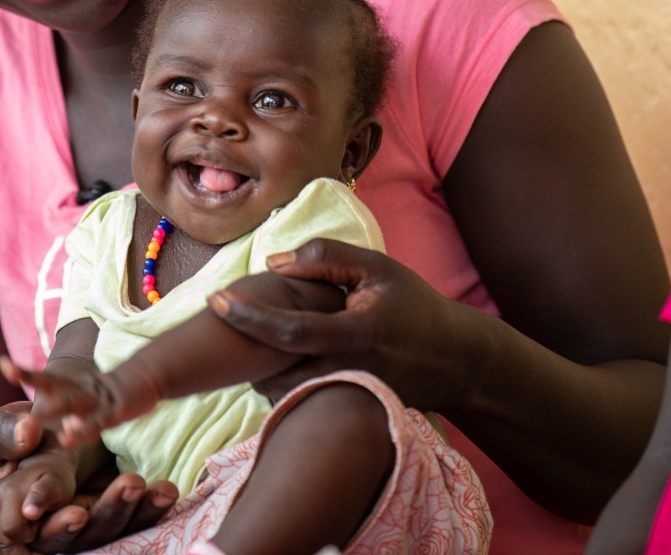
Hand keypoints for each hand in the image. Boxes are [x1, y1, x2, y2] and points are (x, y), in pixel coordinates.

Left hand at [0, 356, 161, 447]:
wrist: (142, 380)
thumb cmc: (103, 396)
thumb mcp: (77, 396)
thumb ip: (56, 407)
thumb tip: (30, 420)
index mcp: (69, 386)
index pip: (42, 377)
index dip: (23, 372)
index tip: (3, 363)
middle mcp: (78, 390)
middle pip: (52, 382)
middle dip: (30, 378)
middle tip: (8, 370)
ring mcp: (96, 400)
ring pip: (72, 402)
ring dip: (53, 407)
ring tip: (34, 416)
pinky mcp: (113, 412)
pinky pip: (95, 423)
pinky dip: (80, 430)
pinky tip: (67, 436)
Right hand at [0, 402, 178, 552]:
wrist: (41, 430)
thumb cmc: (9, 439)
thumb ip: (2, 436)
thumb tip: (26, 433)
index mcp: (13, 520)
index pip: (33, 536)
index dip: (56, 527)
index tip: (76, 512)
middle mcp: (49, 530)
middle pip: (76, 538)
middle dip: (104, 513)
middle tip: (128, 485)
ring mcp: (82, 524)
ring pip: (107, 529)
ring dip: (130, 508)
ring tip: (142, 481)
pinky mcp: (109, 513)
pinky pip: (133, 519)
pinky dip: (150, 506)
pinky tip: (166, 491)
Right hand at [0, 446, 80, 550]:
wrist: (48, 468)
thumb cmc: (57, 481)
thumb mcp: (58, 487)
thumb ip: (45, 497)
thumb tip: (29, 512)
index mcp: (9, 490)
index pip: (11, 530)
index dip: (29, 536)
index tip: (42, 533)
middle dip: (19, 544)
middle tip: (39, 533)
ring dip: (11, 545)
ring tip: (32, 533)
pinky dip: (4, 542)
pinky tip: (21, 536)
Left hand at [207, 238, 473, 411]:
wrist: (454, 360)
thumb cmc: (413, 306)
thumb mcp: (378, 268)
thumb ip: (326, 258)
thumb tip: (273, 262)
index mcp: (356, 334)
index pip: (290, 331)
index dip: (250, 317)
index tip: (217, 300)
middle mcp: (349, 373)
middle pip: (276, 370)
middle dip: (243, 348)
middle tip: (225, 317)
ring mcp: (347, 399)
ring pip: (283, 393)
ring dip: (258, 369)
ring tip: (251, 337)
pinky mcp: (345, 412)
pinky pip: (299, 402)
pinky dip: (279, 382)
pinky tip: (276, 359)